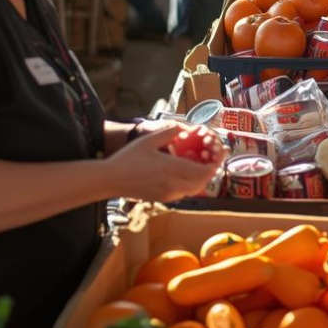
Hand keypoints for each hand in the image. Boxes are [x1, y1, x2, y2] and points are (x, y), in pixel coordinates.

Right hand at [107, 123, 225, 202]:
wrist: (111, 180)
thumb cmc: (127, 158)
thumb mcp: (148, 140)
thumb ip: (168, 133)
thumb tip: (183, 128)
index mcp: (171, 168)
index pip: (201, 171)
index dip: (212, 166)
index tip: (216, 158)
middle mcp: (172, 184)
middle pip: (201, 183)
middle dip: (208, 173)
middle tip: (210, 163)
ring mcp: (168, 194)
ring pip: (193, 190)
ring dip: (199, 180)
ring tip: (198, 168)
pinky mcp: (162, 199)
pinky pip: (182, 193)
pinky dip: (188, 185)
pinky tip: (183, 175)